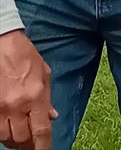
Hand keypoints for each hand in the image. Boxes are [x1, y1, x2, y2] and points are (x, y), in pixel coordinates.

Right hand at [0, 30, 56, 149]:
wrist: (3, 45)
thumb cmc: (25, 56)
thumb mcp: (44, 74)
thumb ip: (47, 98)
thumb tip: (51, 117)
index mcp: (35, 95)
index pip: (41, 131)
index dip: (43, 147)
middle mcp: (17, 105)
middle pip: (22, 139)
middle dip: (28, 144)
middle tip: (32, 142)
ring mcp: (1, 107)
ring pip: (6, 138)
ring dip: (14, 139)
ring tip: (20, 134)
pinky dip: (2, 133)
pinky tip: (8, 127)